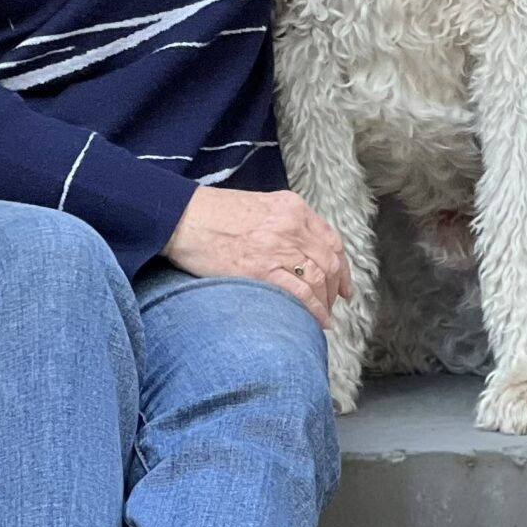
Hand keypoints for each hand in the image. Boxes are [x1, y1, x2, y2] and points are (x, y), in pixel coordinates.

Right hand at [162, 186, 351, 328]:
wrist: (183, 218)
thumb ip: (284, 223)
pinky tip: (315, 321)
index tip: (344, 284)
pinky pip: (300, 294)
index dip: (343, 266)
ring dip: (325, 302)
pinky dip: (313, 310)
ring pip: (319, 279)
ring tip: (323, 317)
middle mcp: (292, 225)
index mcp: (293, 207)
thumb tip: (300, 251)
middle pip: (330, 261)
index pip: (332, 240)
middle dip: (336, 288)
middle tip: (334, 305)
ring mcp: (279, 247)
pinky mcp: (262, 270)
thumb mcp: (260, 206)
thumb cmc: (214, 214)